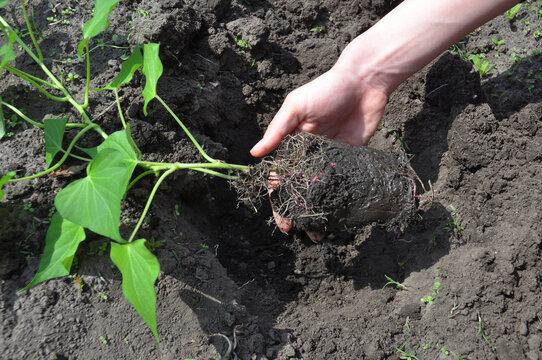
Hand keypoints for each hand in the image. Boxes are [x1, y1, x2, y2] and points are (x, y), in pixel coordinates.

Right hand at [254, 64, 387, 239]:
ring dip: (321, 211)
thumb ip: (278, 131)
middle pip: (301, 189)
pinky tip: (342, 217)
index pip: (281, 178)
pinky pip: (344, 183)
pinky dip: (342, 200)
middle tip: (302, 232)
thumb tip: (254, 153)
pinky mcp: (351, 158)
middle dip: (299, 212)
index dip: (279, 200)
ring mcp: (331, 158)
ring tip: (321, 232)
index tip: (282, 221)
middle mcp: (310, 155)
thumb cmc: (326, 89)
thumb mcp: (297, 107)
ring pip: (322, 191)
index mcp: (293, 144)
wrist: (365, 82)